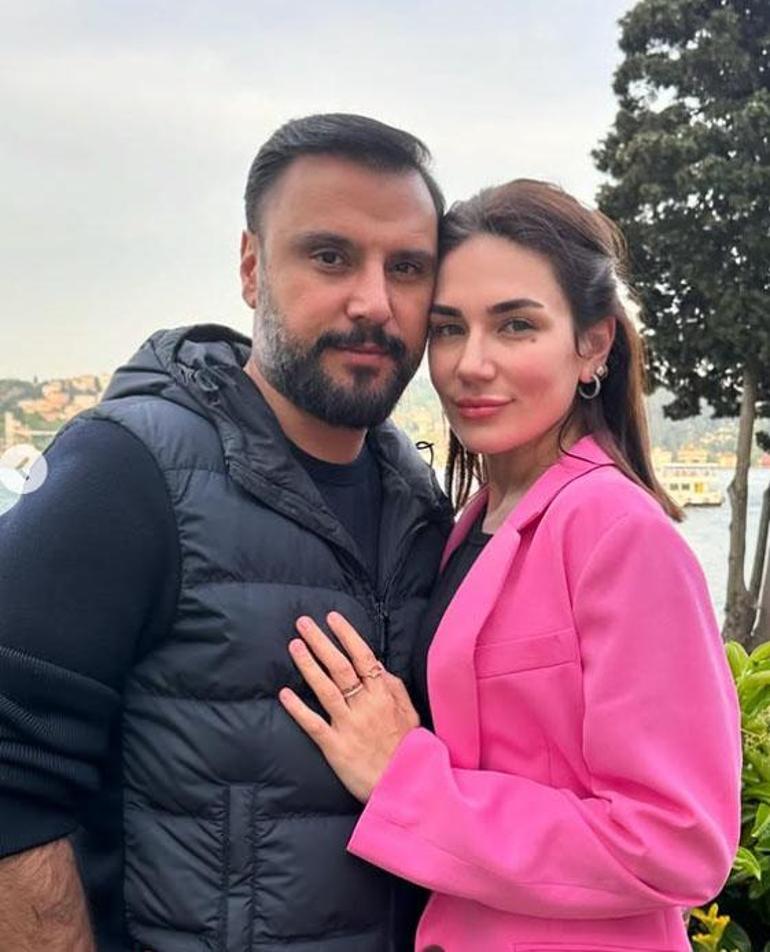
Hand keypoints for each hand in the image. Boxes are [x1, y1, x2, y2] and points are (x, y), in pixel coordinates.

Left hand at [279, 611, 419, 801]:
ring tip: (294, 645)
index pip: (363, 657)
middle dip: (320, 642)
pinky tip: (284, 694)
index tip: (332, 617)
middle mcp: (365, 706)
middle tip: (303, 623)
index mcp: (383, 695)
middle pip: (340, 667)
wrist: (405, 786)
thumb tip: (377, 664)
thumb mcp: (410, 713)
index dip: (346, 635)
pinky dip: (298, 709)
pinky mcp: (335, 747)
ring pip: (325, 689)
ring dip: (308, 665)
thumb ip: (394, 687)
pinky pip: (314, 724)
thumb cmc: (409, 749)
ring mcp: (349, 726)